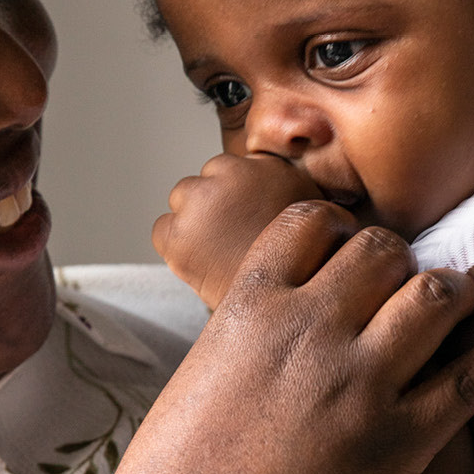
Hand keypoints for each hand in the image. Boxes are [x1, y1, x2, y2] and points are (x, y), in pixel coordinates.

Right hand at [77, 200, 473, 473]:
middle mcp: (307, 332)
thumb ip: (243, 345)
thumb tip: (272, 337)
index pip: (311, 223)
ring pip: (435, 295)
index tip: (350, 255)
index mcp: (247, 311)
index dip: (341, 232)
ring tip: (454, 311)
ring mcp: (356, 387)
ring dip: (451, 294)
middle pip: (383, 251)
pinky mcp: (397, 447)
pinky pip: (472, 379)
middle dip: (400, 264)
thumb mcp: (194, 384)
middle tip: (404, 293)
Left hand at [152, 151, 322, 307]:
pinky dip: (173, 245)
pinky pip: (163, 230)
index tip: (241, 219)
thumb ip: (283, 187)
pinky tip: (198, 262)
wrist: (284, 306)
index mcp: (264, 167)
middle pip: (202, 183)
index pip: (228, 168)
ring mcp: (199, 203)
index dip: (232, 196)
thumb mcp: (310, 211)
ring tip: (215, 253)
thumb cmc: (303, 268)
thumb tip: (266, 178)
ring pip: (181, 201)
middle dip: (209, 205)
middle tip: (228, 238)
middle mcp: (230, 177)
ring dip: (191, 222)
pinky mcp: (177, 233)